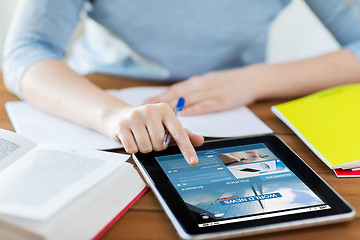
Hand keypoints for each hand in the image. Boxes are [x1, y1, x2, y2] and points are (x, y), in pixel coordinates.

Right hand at [110, 103, 203, 164]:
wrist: (121, 116)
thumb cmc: (148, 122)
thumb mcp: (166, 125)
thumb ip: (183, 133)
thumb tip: (200, 140)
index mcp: (165, 110)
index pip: (179, 132)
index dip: (187, 149)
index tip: (193, 161)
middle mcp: (151, 110)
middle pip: (160, 144)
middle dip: (156, 146)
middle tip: (151, 138)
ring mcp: (135, 116)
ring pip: (146, 147)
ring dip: (145, 148)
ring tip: (141, 137)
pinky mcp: (122, 125)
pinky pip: (132, 148)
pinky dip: (133, 148)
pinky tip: (132, 138)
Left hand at [144, 64, 268, 114]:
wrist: (252, 79)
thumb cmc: (230, 81)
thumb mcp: (211, 80)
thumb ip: (196, 88)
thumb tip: (181, 96)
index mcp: (198, 81)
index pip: (175, 89)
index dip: (160, 95)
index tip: (147, 101)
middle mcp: (201, 85)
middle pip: (177, 94)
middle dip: (160, 101)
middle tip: (146, 108)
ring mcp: (211, 93)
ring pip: (188, 100)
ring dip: (171, 107)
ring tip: (158, 113)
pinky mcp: (221, 101)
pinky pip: (204, 106)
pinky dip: (193, 110)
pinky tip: (183, 115)